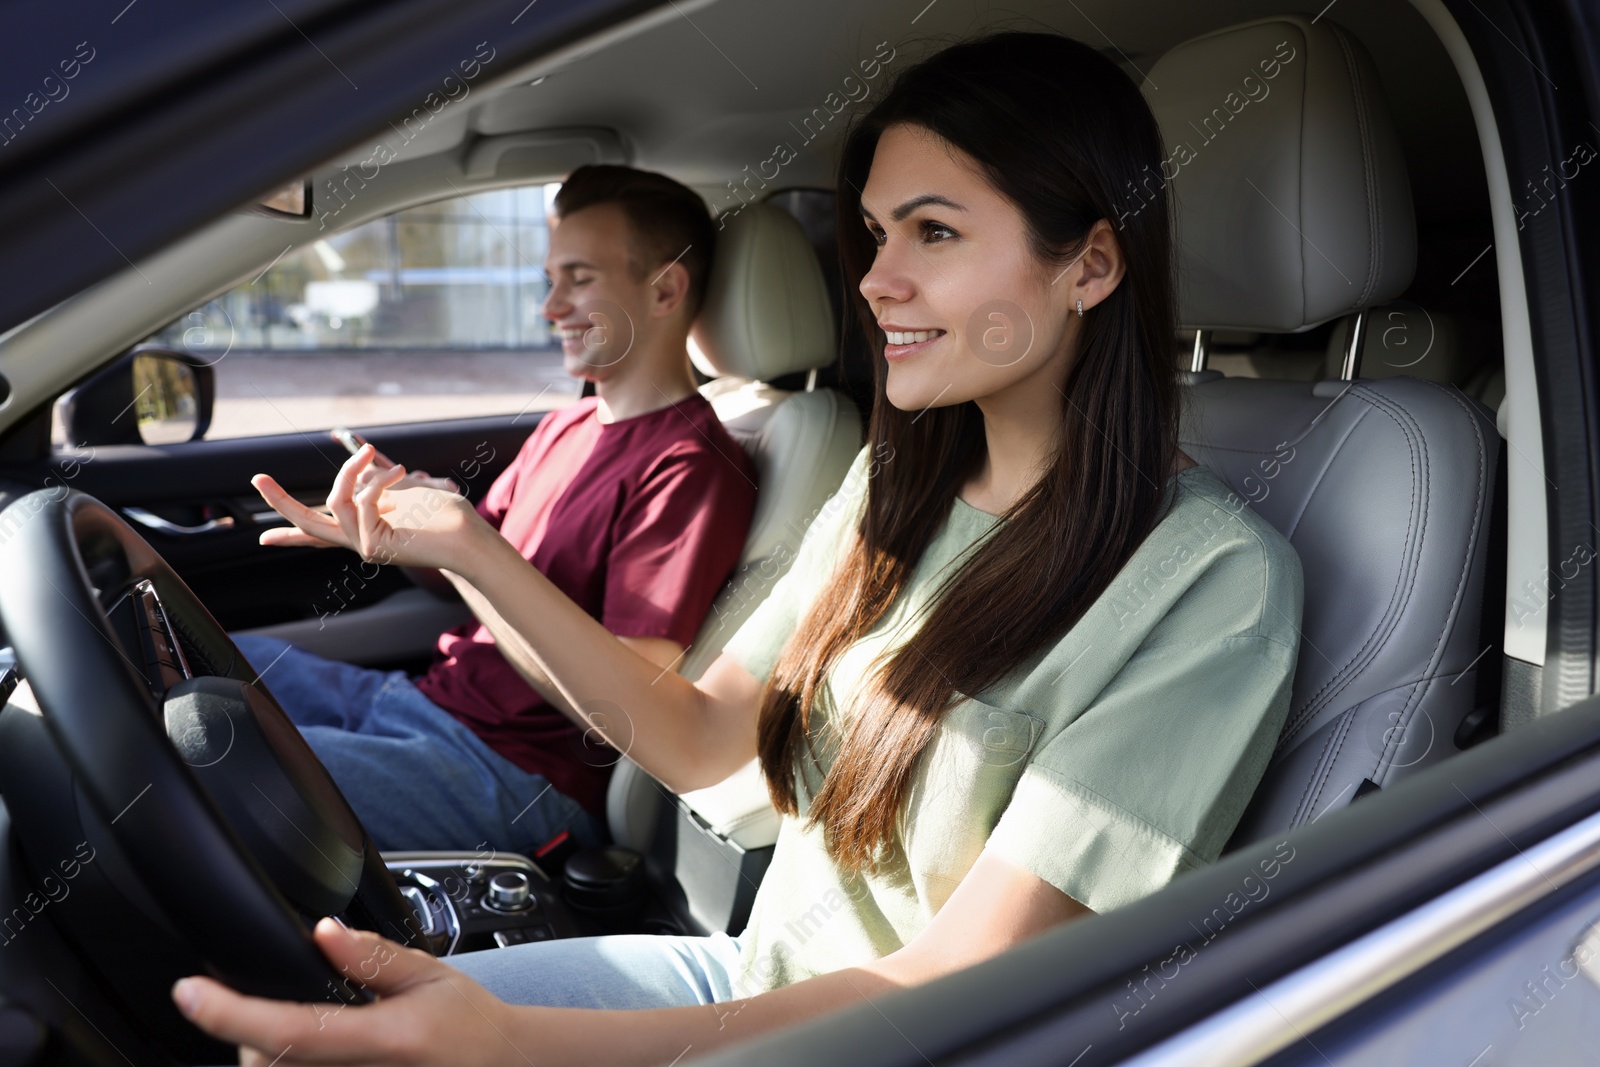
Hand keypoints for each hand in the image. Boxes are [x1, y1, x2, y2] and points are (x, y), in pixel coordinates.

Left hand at [172, 918, 529, 1065]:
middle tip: (263, 998)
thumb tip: (323, 932)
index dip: (229, 1013)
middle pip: (267, 1064)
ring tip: (296, 1026)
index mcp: (384, 1042)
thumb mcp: (432, 975)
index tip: (189, 991)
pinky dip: (291, 1064)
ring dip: (266, 1054)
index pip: (288, 1031)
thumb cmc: (468, 1026)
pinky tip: (310, 1050)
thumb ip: (374, 956)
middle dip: (249, 1033)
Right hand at [252, 445, 487, 573]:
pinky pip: (361, 501)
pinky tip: (399, 473)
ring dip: (352, 471)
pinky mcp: (375, 545)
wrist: (471, 537)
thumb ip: (380, 481)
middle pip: (309, 525)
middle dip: (281, 502)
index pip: (321, 531)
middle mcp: (360, 541)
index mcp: (365, 529)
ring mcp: (366, 545)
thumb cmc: (447, 515)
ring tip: (374, 454)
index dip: (292, 533)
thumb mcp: (406, 490)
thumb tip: (363, 461)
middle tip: (257, 478)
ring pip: (334, 502)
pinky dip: (378, 481)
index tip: (263, 538)